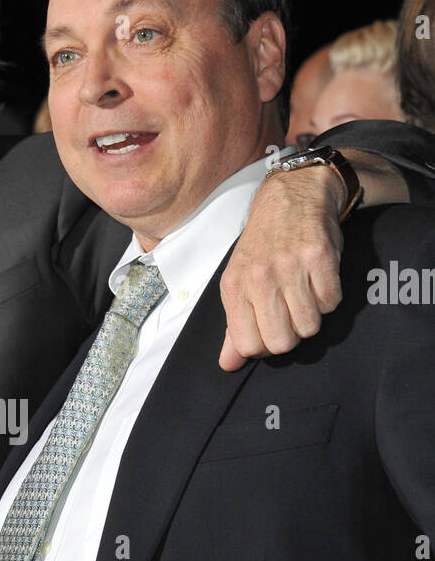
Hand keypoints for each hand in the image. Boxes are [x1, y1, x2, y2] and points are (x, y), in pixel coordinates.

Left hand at [219, 165, 344, 370]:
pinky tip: (318, 280)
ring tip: (304, 293)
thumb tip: (229, 364)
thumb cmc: (263, 244)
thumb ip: (234, 326)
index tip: (270, 330)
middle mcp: (260, 277)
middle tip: (290, 314)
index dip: (264, 345)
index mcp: (235, 286)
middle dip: (290, 335)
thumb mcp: (239, 281)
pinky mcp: (320, 257)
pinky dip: (328, 297)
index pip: (249, 345)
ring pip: (309, 326)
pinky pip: (331, 302)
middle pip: (282, 342)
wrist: (292, 195)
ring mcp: (291, 266)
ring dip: (311, 316)